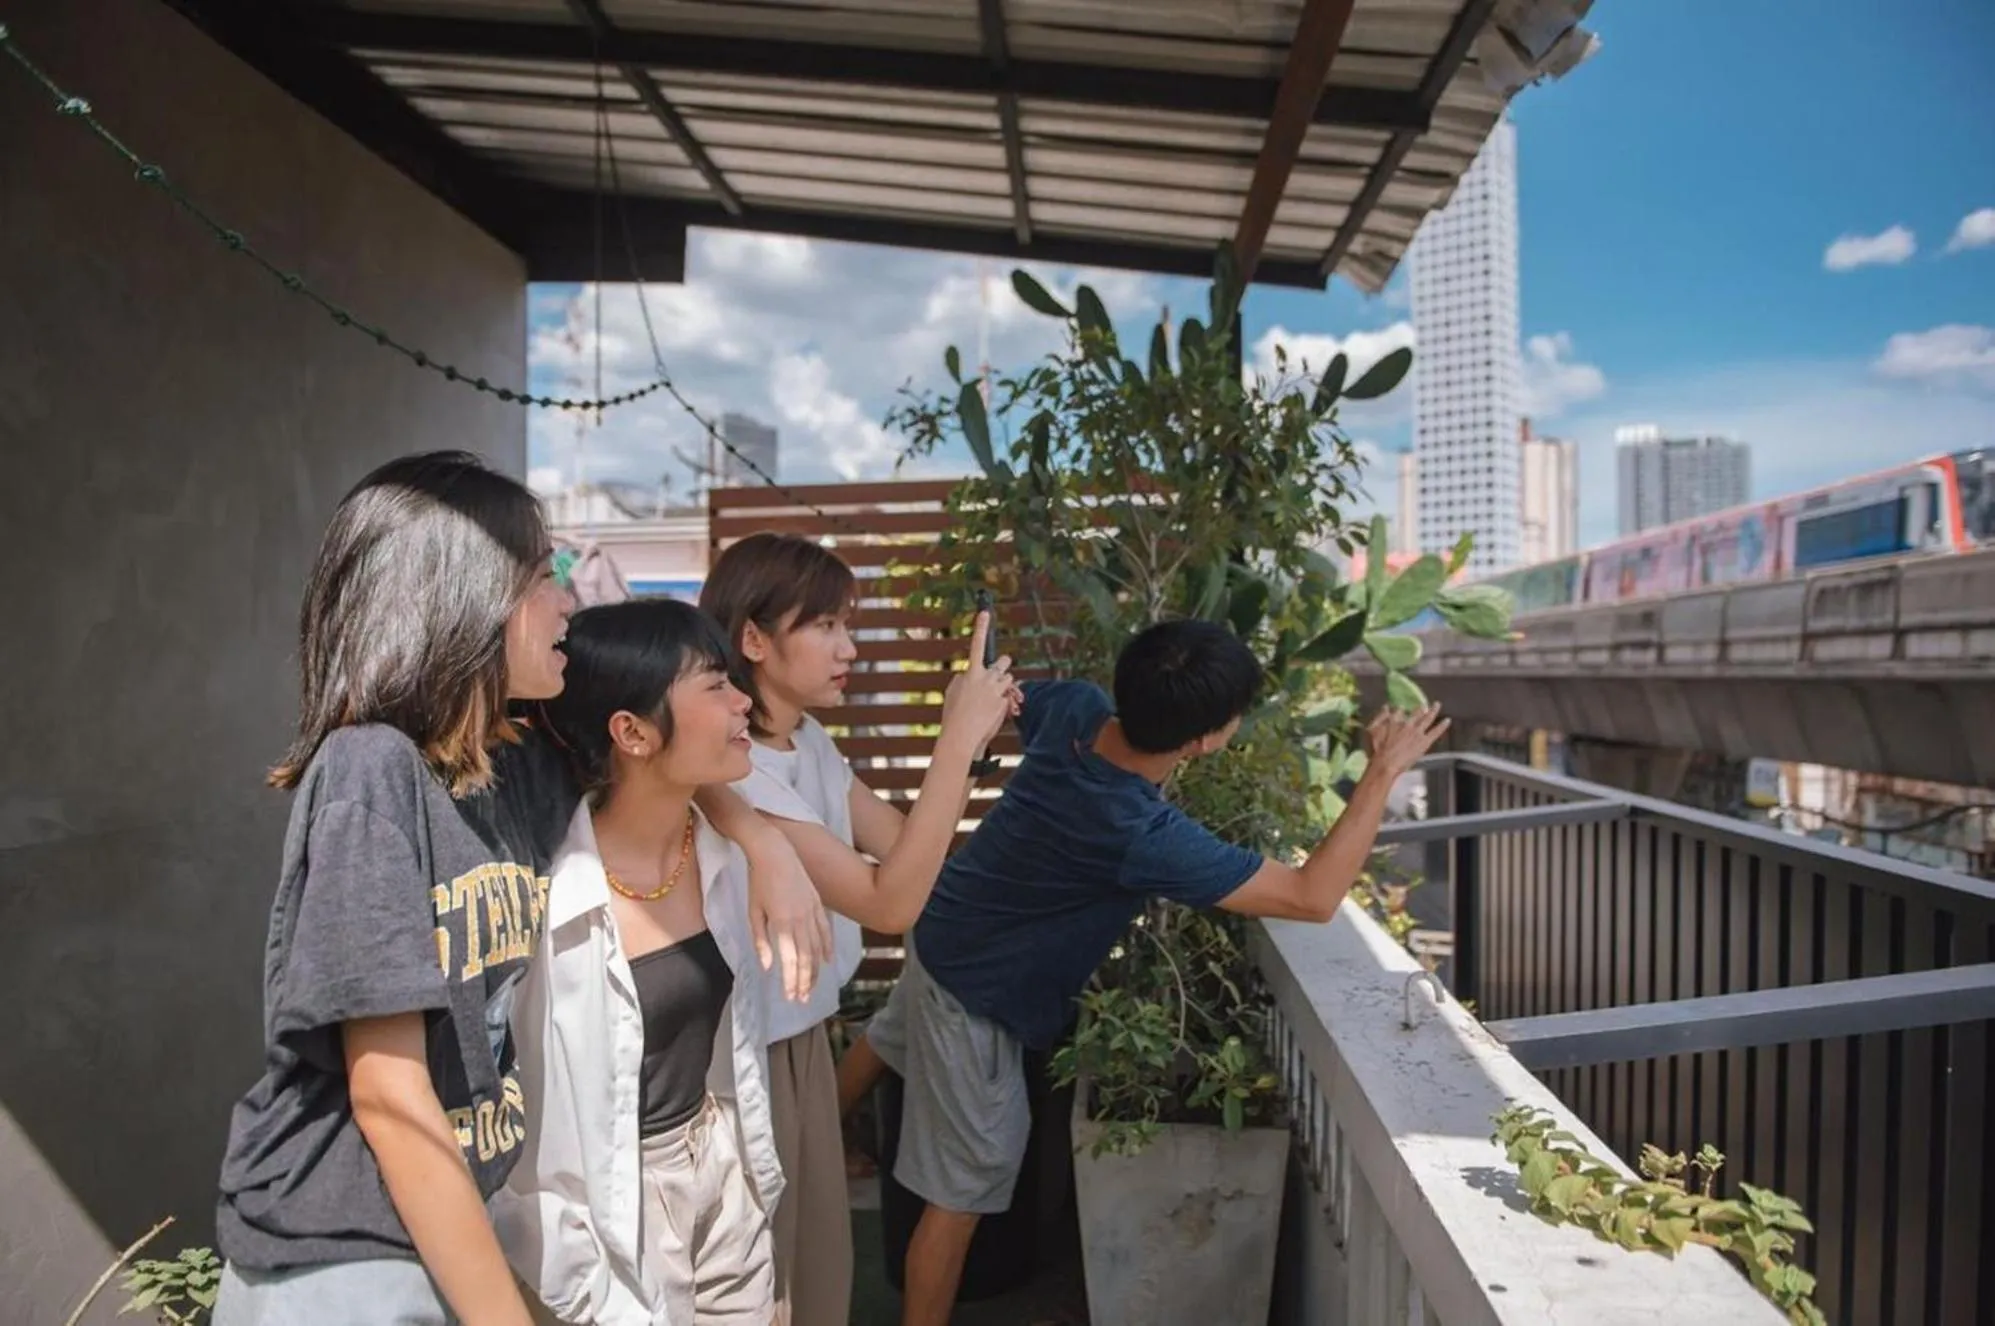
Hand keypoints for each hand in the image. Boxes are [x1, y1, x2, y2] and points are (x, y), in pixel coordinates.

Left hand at [744, 834, 833, 1003]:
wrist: (775, 851)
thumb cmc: (758, 882)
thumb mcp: (754, 912)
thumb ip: (761, 941)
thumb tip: (768, 967)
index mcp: (782, 923)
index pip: (790, 960)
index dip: (791, 981)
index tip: (790, 997)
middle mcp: (800, 919)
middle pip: (806, 958)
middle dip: (805, 982)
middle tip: (802, 999)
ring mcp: (812, 911)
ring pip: (817, 947)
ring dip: (815, 970)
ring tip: (812, 987)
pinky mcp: (818, 903)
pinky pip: (825, 930)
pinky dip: (827, 947)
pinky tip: (827, 961)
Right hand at [939, 609, 1018, 751]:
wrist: (961, 735)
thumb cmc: (953, 715)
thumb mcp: (952, 693)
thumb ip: (962, 679)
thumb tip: (968, 673)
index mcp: (970, 673)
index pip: (976, 645)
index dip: (980, 627)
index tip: (984, 612)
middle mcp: (985, 678)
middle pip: (1003, 661)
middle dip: (1002, 666)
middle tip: (997, 675)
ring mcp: (996, 690)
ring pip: (1008, 679)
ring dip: (1003, 686)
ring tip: (990, 700)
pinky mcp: (1004, 702)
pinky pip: (1008, 697)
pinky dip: (1004, 702)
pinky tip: (991, 712)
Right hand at [1364, 703, 1449, 781]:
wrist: (1385, 764)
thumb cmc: (1376, 750)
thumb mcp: (1371, 731)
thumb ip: (1379, 717)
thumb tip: (1386, 707)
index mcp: (1394, 721)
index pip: (1398, 711)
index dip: (1400, 709)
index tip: (1401, 707)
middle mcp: (1407, 724)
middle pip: (1415, 713)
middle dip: (1420, 708)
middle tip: (1424, 705)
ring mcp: (1417, 732)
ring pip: (1427, 718)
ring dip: (1433, 710)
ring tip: (1437, 705)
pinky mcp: (1424, 742)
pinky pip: (1436, 731)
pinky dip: (1442, 726)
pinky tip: (1448, 720)